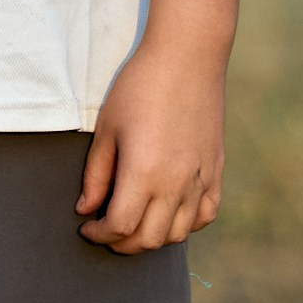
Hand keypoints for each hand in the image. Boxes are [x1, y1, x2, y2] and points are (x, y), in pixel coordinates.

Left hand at [77, 39, 226, 251]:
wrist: (187, 58)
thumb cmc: (139, 87)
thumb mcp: (107, 129)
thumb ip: (96, 175)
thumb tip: (87, 209)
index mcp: (144, 173)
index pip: (120, 226)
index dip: (99, 234)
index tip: (86, 227)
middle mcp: (176, 183)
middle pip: (149, 239)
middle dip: (122, 243)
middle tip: (105, 231)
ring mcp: (200, 179)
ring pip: (178, 233)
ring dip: (153, 238)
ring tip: (134, 223)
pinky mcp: (216, 171)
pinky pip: (206, 215)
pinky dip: (186, 225)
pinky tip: (168, 214)